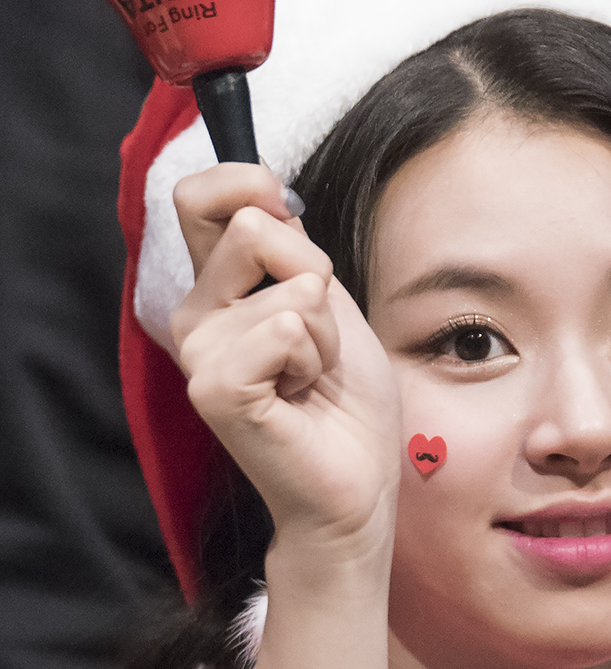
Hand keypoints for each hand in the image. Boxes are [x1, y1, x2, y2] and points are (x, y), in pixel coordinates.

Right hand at [169, 164, 401, 565]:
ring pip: (289, 287)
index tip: (284, 212)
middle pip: (255, 229)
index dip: (246, 183)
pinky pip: (286, 329)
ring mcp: (199, 352)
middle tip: (317, 343)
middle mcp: (196, 316)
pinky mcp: (216, 387)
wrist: (357, 485)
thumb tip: (262, 199)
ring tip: (311, 380)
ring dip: (325, 334)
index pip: (200, 197)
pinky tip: (301, 397)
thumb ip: (293, 250)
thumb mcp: (333, 308)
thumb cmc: (347, 404)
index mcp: (218, 291)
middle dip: (316, 279)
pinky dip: (315, 359)